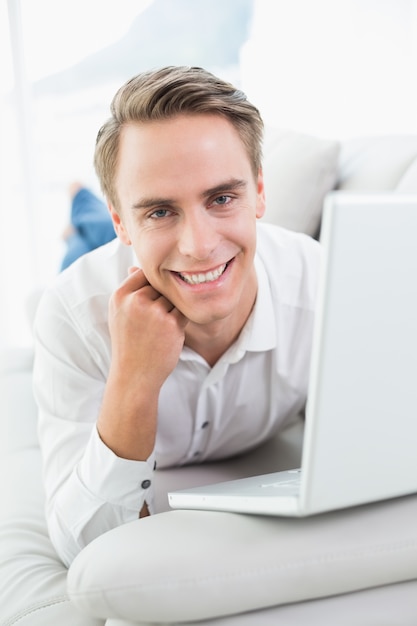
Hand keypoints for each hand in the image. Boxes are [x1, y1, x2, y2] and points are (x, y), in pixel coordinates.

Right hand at [108, 267, 187, 390]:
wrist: (134, 375)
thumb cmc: (129, 343)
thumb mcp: (120, 314)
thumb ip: (131, 290)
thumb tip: (140, 266)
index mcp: (120, 295)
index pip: (143, 273)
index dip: (151, 286)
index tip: (150, 301)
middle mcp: (135, 301)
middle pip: (160, 285)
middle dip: (162, 300)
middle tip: (154, 321)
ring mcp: (154, 312)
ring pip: (173, 297)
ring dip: (171, 310)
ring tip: (158, 329)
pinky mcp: (171, 324)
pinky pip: (183, 311)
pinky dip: (179, 321)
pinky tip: (168, 334)